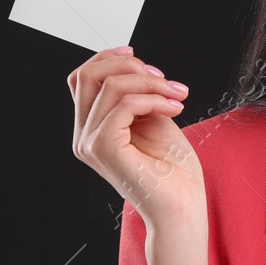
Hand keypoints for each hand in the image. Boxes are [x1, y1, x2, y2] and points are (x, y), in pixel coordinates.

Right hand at [68, 46, 203, 228]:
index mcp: (91, 129)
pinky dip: (153, 99)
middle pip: (89, 75)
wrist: (182, 207)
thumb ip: (135, 94)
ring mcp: (90, 143)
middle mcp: (83, 136)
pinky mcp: (104, 148)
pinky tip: (174, 109)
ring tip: (177, 96)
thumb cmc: (172, 171)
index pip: (83, 78)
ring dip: (152, 83)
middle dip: (130, 66)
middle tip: (165, 80)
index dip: (108, 58)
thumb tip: (132, 65)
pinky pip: (124, 104)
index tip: (140, 57)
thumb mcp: (152, 118)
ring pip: (110, 86)